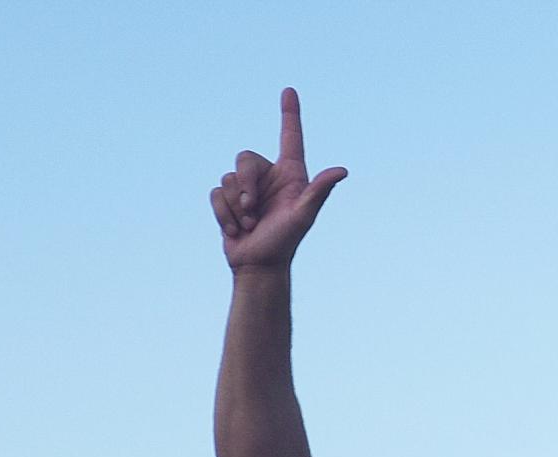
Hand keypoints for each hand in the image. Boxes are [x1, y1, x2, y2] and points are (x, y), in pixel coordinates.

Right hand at [210, 88, 347, 271]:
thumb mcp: (303, 216)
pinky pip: (215, 193)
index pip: (290, 137)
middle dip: (245, 185)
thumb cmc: (285, 242)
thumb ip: (319, 191)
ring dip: (235, 206)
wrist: (259, 266)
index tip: (289, 91)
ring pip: (227, 178)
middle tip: (252, 209)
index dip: (290, 114)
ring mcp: (247, 188)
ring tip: (249, 225)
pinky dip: (223, 213)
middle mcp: (268, 176)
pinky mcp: (227, 200)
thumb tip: (342, 171)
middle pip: (245, 159)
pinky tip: (236, 231)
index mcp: (290, 175)